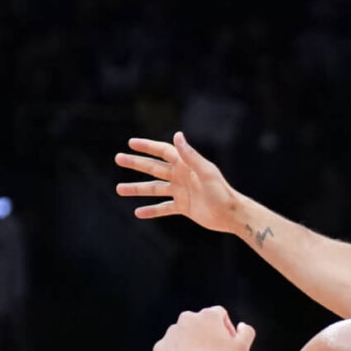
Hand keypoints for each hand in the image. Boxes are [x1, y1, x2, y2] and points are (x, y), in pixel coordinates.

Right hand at [117, 132, 242, 233]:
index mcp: (186, 165)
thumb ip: (190, 155)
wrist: (232, 214)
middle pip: (154, 168)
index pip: (163, 151)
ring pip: (154, 188)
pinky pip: (163, 208)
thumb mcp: (206, 172)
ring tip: (119, 189)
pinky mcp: (183, 207)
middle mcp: (181, 176)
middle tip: (118, 159)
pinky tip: (138, 213)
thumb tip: (177, 135)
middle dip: (136, 163)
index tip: (130, 143)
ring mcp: (181, 192)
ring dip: (137, 189)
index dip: (147, 146)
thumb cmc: (222, 192)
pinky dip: (151, 211)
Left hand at [153, 307, 255, 350]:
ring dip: (192, 344)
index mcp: (208, 314)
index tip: (228, 345)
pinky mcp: (160, 346)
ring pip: (185, 335)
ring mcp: (171, 332)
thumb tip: (240, 326)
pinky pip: (171, 348)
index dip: (227, 329)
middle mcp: (187, 317)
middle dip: (208, 335)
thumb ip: (247, 332)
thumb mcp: (243, 348)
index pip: (220, 314)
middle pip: (201, 324)